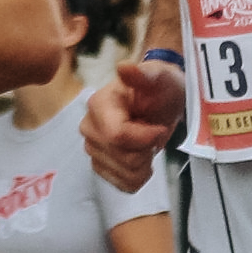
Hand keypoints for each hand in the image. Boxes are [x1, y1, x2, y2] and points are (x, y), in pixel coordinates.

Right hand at [82, 59, 184, 192]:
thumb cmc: (161, 87)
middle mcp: (89, 127)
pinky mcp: (101, 166)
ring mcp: (93, 149)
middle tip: (154, 131)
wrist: (162, 100)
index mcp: (99, 104)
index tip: (160, 128)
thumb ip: (144, 75)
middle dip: (146, 148)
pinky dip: (139, 175)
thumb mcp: (161, 77)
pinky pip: (123, 184)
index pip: (117, 135)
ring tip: (148, 142)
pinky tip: (143, 158)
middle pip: (123, 157)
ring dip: (145, 162)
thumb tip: (123, 68)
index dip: (145, 138)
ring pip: (124, 173)